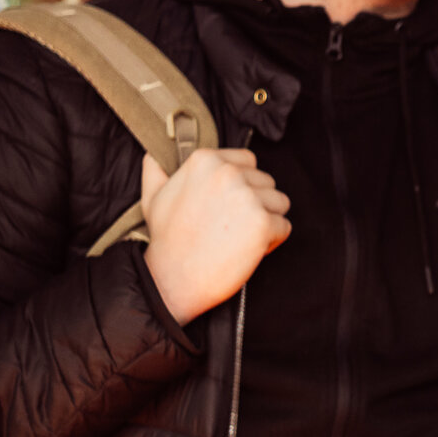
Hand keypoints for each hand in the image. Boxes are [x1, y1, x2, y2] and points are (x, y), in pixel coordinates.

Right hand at [141, 151, 290, 323]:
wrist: (172, 279)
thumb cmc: (166, 241)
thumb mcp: (153, 198)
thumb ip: (157, 171)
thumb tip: (155, 157)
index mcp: (205, 161)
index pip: (248, 161)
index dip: (243, 185)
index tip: (227, 206)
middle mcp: (228, 173)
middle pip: (266, 183)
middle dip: (256, 204)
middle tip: (229, 227)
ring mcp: (247, 197)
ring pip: (279, 203)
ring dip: (266, 222)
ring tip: (237, 238)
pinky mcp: (263, 223)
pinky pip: (284, 227)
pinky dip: (271, 242)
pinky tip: (246, 250)